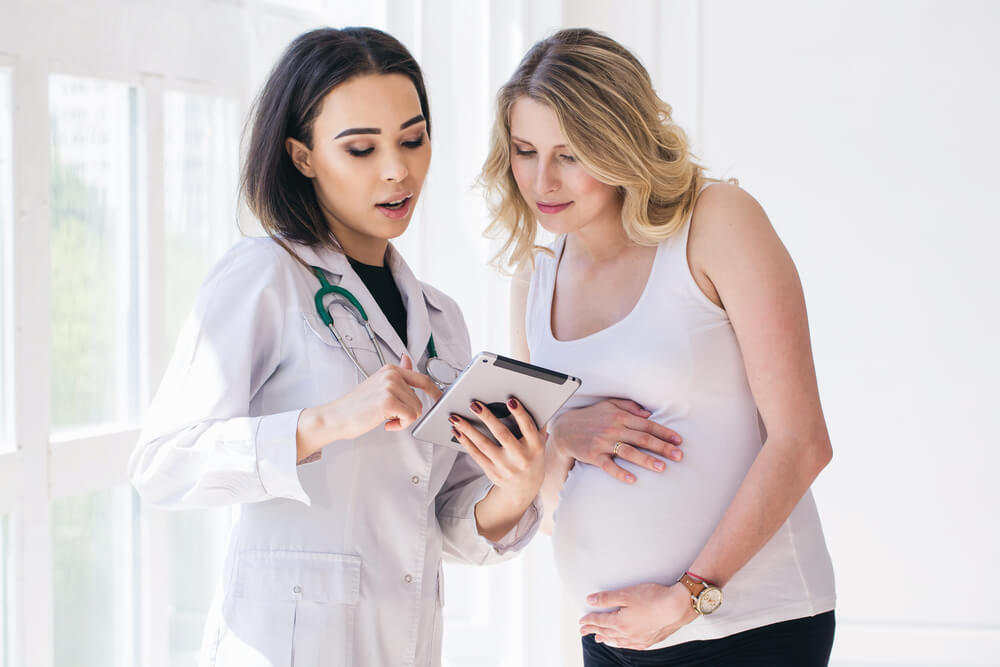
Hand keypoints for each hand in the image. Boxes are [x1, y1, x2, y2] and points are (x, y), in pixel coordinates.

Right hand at [297, 355, 441, 459]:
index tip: (439, 399)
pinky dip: (400, 425)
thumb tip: (408, 359)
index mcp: (390, 369)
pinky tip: (385, 423)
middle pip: (420, 399)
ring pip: (416, 410)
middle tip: (390, 416)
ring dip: (402, 420)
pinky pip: (410, 418)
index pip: (422, 378)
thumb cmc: (355, 406)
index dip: (435, 391)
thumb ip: (397, 374)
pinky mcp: (388, 401)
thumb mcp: (378, 385)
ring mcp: (390, 386)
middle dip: (408, 412)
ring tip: (384, 418)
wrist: (336, 417)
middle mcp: (391, 375)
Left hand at [449, 397, 544, 505]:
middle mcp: (520, 458)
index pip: (528, 427)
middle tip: (475, 405)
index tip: (510, 401)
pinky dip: (465, 442)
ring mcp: (505, 466)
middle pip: (502, 434)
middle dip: (487, 418)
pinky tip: (458, 431)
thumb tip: (533, 402)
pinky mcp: (492, 472)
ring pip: (484, 445)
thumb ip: (536, 425)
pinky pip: (476, 454)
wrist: (524, 488)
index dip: (520, 414)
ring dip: (468, 429)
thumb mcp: (539, 443)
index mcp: (535, 447)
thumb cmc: (531, 458)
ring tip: (456, 418)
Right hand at [549, 399, 683, 482]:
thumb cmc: (591, 417)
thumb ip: (629, 407)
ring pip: (629, 452)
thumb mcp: (609, 406)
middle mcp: (613, 429)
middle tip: (679, 456)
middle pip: (642, 439)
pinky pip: (609, 465)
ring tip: (662, 468)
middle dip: (662, 447)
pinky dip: (620, 472)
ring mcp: (603, 443)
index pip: (647, 425)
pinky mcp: (593, 456)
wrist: (565, 429)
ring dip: (646, 460)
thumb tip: (649, 414)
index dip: (664, 432)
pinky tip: (632, 479)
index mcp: (620, 417)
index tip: (679, 440)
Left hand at [579, 582, 697, 649]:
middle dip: (593, 630)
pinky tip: (622, 642)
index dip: (588, 621)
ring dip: (606, 638)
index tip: (581, 622)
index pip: (599, 621)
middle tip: (583, 632)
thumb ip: (606, 598)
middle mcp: (627, 634)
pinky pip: (630, 645)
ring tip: (599, 638)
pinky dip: (621, 644)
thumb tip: (590, 600)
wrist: (677, 607)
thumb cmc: (653, 598)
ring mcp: (639, 639)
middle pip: (606, 632)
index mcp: (619, 623)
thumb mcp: (626, 594)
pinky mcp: (649, 640)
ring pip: (617, 641)